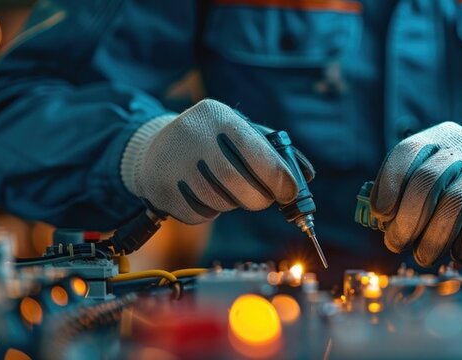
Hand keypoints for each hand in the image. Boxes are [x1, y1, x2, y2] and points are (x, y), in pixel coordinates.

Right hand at [121, 99, 313, 223]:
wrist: (156, 150)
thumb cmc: (212, 142)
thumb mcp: (239, 132)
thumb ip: (274, 152)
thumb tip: (306, 176)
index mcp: (217, 116)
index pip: (257, 152)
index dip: (279, 178)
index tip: (289, 192)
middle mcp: (192, 137)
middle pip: (238, 183)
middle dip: (260, 198)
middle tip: (265, 198)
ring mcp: (174, 165)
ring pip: (221, 202)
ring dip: (235, 203)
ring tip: (228, 188)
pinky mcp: (163, 192)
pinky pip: (202, 215)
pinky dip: (212, 211)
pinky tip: (204, 194)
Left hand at [370, 122, 461, 266]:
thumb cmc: (452, 185)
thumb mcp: (428, 178)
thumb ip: (404, 194)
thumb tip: (385, 223)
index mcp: (436, 137)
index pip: (407, 152)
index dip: (389, 185)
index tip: (381, 215)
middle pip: (428, 180)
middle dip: (407, 219)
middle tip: (397, 244)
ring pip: (455, 202)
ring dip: (434, 237)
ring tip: (423, 256)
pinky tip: (458, 253)